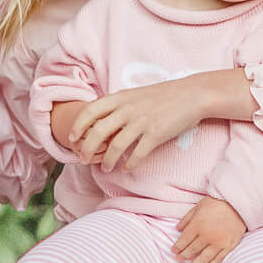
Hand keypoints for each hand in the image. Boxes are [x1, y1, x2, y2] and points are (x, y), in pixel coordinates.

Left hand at [67, 82, 199, 170]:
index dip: (78, 125)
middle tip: (83, 159)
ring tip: (105, 168)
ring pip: (115, 146)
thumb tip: (99, 121)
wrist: (190, 95)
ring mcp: (141, 122)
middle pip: (97, 132)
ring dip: (107, 161)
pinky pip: (137, 154)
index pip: (90, 111)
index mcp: (120, 97)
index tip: (71, 138)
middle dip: (87, 149)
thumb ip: (117, 105)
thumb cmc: (161, 96)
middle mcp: (127, 109)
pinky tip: (127, 168)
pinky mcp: (156, 134)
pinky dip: (129, 164)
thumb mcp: (134, 94)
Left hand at [172, 196, 246, 262]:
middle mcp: (207, 236)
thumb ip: (187, 219)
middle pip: (192, 250)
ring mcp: (219, 242)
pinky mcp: (229, 246)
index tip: (173, 251)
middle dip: (183, 256)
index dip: (177, 247)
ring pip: (204, 258)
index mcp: (198, 225)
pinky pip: (218, 258)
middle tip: (178, 260)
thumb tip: (177, 229)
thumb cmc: (216, 202)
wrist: (238, 203)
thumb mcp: (197, 207)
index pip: (184, 240)